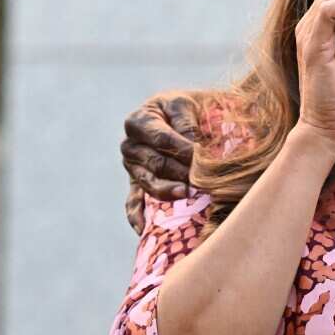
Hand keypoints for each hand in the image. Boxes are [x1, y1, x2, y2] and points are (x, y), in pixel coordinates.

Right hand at [121, 92, 203, 231]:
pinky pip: (133, 201)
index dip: (184, 150)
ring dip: (168, 191)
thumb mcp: (187, 106)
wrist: (185, 115)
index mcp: (141, 120)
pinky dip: (138, 216)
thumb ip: (187, 124)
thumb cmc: (188, 108)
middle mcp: (131, 144)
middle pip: (156, 163)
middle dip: (182, 173)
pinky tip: (144, 229)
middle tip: (203, 181)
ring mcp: (132, 166)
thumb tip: (193, 151)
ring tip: (186, 195)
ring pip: (148, 182)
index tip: (203, 159)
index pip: (163, 140)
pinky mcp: (136, 183)